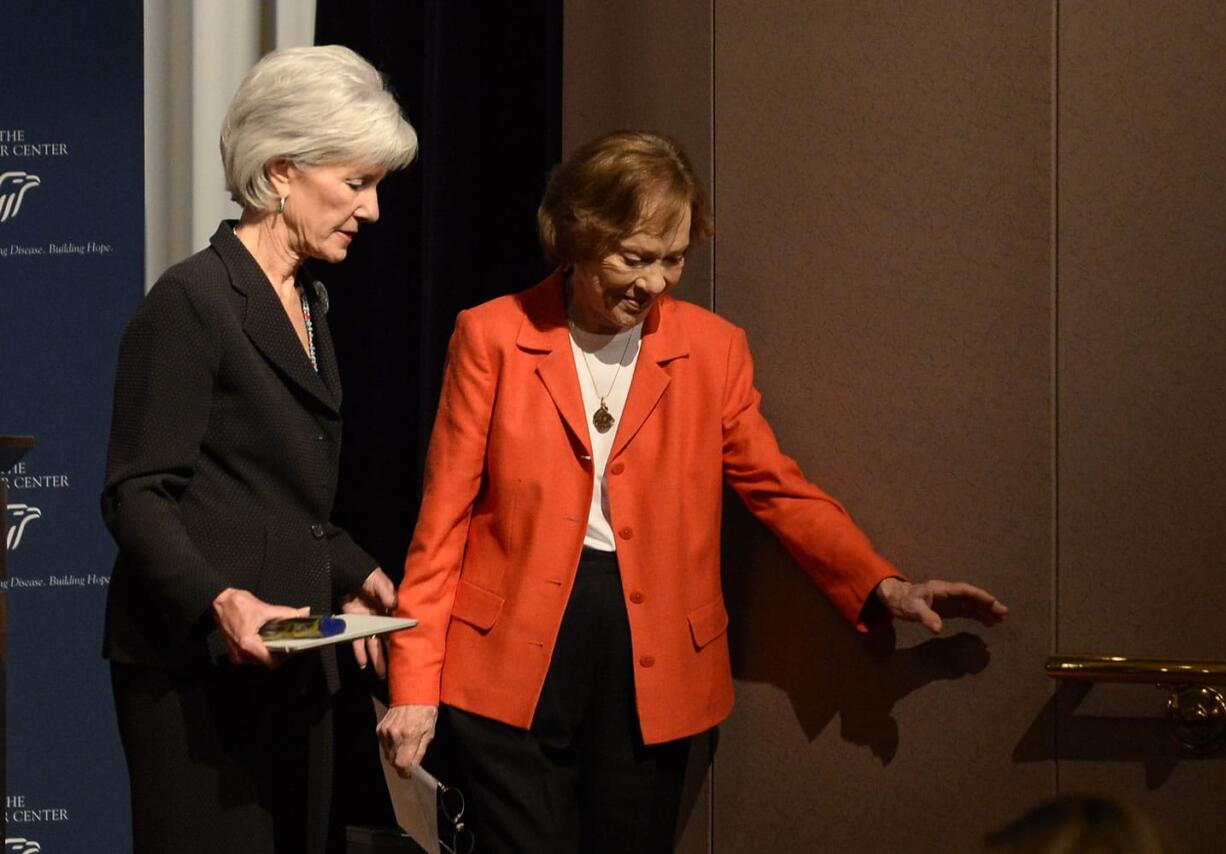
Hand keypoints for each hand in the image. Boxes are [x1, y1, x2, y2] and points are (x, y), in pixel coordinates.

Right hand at [211, 587, 307, 666]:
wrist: (219, 602)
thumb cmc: (237, 605)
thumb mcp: (265, 609)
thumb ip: (287, 613)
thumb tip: (304, 613)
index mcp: (248, 645)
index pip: (271, 662)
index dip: (285, 656)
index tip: (293, 647)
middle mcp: (241, 654)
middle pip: (267, 661)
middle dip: (279, 652)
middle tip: (288, 640)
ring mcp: (237, 655)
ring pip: (260, 659)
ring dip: (269, 650)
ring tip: (277, 638)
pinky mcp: (235, 652)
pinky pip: (252, 656)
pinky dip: (261, 649)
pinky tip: (265, 638)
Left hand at [340, 567, 396, 676]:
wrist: (349, 573)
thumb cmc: (369, 577)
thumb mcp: (382, 585)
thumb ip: (388, 597)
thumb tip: (396, 609)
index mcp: (390, 610)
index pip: (397, 628)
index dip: (402, 640)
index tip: (408, 653)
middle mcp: (380, 619)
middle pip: (386, 641)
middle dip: (389, 656)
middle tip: (394, 672)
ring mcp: (367, 624)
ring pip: (372, 644)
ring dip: (376, 659)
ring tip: (380, 674)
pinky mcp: (353, 625)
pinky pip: (356, 641)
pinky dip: (359, 652)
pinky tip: (363, 664)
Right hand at [376, 704, 437, 775]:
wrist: (412, 695)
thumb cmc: (424, 712)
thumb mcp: (429, 733)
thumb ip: (420, 752)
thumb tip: (414, 767)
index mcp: (409, 736)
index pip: (402, 764)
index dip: (405, 772)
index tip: (409, 773)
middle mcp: (395, 735)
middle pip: (393, 762)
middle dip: (402, 764)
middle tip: (410, 758)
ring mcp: (385, 732)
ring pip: (388, 755)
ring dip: (396, 755)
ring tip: (405, 745)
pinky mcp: (380, 729)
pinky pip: (384, 746)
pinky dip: (391, 746)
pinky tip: (399, 738)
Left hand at [874, 577, 1007, 633]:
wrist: (895, 600)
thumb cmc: (903, 602)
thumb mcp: (912, 609)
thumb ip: (926, 617)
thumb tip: (938, 629)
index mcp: (942, 589)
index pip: (965, 591)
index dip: (978, 596)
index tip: (992, 602)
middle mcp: (949, 593)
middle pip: (972, 597)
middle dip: (987, 603)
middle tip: (1003, 612)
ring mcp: (950, 601)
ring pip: (971, 604)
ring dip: (985, 610)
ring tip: (1000, 619)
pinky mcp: (949, 609)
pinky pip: (967, 611)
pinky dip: (978, 616)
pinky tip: (988, 622)